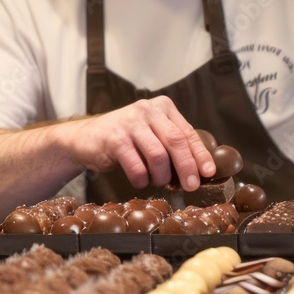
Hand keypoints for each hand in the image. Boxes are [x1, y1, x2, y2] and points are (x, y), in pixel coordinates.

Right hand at [67, 97, 215, 189]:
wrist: (85, 139)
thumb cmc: (124, 140)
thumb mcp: (150, 134)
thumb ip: (171, 144)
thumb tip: (198, 170)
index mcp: (161, 107)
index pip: (187, 133)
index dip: (200, 155)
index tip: (208, 172)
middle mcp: (146, 110)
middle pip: (176, 142)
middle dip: (187, 168)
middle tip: (191, 186)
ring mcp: (129, 123)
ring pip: (158, 155)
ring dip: (162, 176)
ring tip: (158, 182)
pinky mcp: (114, 139)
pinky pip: (137, 166)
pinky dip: (142, 179)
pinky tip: (140, 181)